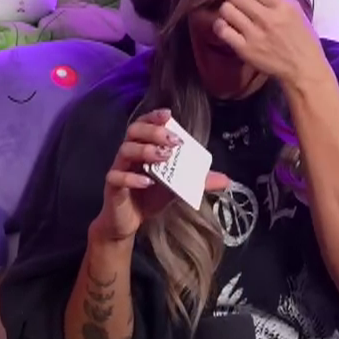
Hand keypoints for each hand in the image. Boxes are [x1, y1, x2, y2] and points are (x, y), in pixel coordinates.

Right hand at [91, 108, 230, 243]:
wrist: (129, 222)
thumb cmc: (150, 197)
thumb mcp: (178, 187)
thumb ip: (198, 181)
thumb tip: (226, 180)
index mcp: (143, 147)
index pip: (145, 123)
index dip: (155, 116)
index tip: (169, 115)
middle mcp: (129, 154)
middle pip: (133, 131)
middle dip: (153, 132)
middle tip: (173, 140)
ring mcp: (119, 169)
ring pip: (125, 150)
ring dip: (145, 150)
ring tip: (163, 157)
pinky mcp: (112, 187)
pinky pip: (116, 177)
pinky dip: (131, 178)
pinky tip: (147, 182)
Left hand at [215, 0, 327, 85]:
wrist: (303, 68)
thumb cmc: (302, 36)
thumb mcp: (296, 8)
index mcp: (282, 4)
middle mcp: (267, 17)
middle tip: (238, 4)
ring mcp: (254, 34)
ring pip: (226, 9)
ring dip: (227, 10)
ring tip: (233, 16)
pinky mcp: (245, 49)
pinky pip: (222, 30)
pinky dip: (221, 26)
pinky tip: (227, 28)